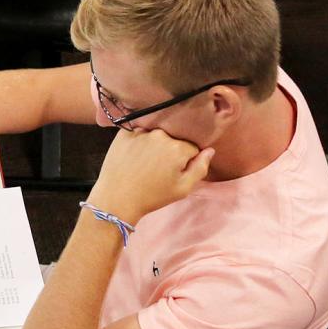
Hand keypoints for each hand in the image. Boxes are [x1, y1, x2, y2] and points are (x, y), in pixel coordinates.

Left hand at [86, 128, 213, 226]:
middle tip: (159, 167)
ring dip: (155, 143)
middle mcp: (161, 134)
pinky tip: (134, 154)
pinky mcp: (124, 132)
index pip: (192, 146)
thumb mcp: (183, 189)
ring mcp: (141, 131)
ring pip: (156, 133)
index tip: (175, 170)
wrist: (117, 198)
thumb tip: (210, 150)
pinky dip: (139, 139)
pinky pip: (139, 130)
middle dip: (171, 149)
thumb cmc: (153, 196)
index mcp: (178, 148)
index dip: (187, 159)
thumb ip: (200, 168)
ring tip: (146, 161)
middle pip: (174, 137)